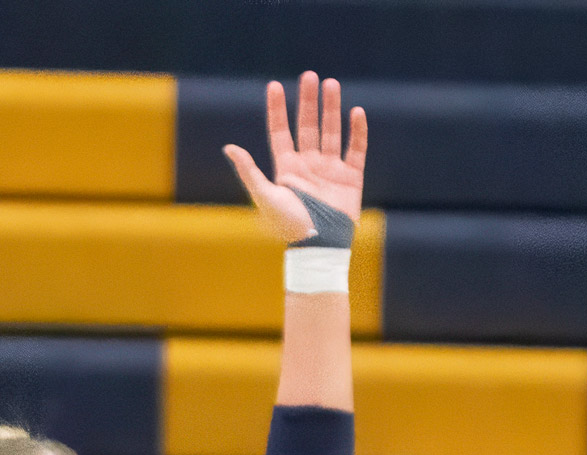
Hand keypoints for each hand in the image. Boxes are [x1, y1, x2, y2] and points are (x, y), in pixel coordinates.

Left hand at [223, 71, 366, 243]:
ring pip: (331, 132)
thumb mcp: (265, 197)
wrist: (320, 247)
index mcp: (287, 168)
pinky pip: (356, 150)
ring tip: (331, 84)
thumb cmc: (290, 227)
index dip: (277, 110)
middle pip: (307, 126)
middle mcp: (308, 165)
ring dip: (331, 109)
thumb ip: (249, 171)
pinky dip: (357, 132)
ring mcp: (330, 170)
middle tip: (310, 76)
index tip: (275, 86)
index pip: (281, 132)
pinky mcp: (351, 178)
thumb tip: (229, 147)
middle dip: (308, 101)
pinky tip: (356, 112)